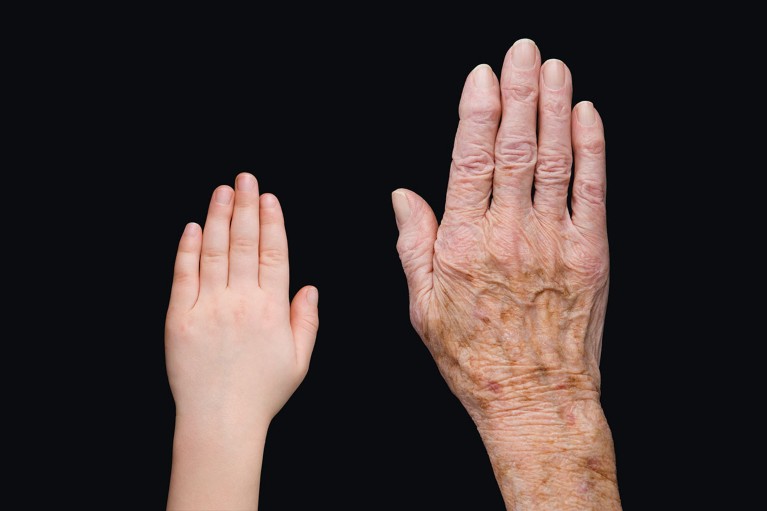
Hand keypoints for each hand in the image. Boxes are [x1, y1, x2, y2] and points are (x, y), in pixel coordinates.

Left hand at [166, 173, 317, 508]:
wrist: (220, 421)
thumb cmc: (261, 393)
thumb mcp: (299, 360)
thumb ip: (306, 320)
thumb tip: (310, 287)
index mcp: (272, 309)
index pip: (273, 254)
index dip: (271, 222)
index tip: (269, 198)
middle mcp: (241, 301)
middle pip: (243, 243)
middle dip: (245, 206)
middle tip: (246, 178)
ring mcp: (207, 307)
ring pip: (213, 251)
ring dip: (218, 217)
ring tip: (222, 190)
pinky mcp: (179, 318)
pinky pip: (183, 275)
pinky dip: (187, 249)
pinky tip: (192, 227)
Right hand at [393, 39, 618, 508]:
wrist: (535, 397)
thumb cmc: (474, 356)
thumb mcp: (423, 305)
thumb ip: (413, 244)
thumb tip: (403, 196)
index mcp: (461, 244)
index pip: (469, 161)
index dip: (477, 112)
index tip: (482, 76)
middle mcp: (507, 234)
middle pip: (514, 148)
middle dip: (519, 92)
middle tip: (523, 52)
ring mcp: (552, 241)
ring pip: (552, 159)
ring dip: (555, 108)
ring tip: (554, 69)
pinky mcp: (589, 253)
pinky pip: (591, 190)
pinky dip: (589, 149)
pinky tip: (586, 116)